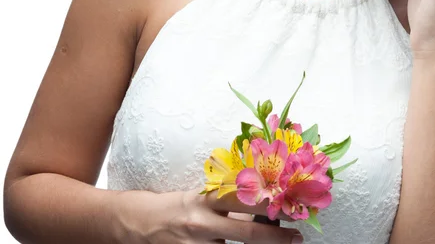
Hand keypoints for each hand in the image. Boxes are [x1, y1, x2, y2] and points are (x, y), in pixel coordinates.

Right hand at [117, 186, 301, 243]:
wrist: (137, 223)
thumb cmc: (175, 206)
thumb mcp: (201, 198)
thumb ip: (226, 203)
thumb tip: (259, 208)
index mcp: (207, 200)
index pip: (245, 200)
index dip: (271, 205)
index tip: (292, 208)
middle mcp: (202, 223)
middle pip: (246, 232)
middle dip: (275, 237)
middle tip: (296, 237)